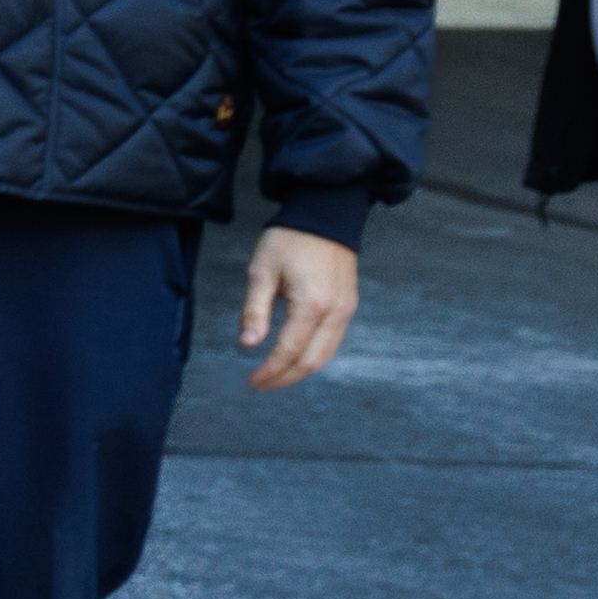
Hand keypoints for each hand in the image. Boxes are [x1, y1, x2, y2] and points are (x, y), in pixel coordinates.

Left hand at [236, 224, 359, 391]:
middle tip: (260, 384)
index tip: (252, 381)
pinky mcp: (349, 306)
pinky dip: (313, 355)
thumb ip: (254, 310)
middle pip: (312, 362)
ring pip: (326, 355)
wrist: (326, 214)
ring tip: (274, 375)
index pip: (289, 351)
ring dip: (300, 370)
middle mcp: (335, 312)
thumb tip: (248, 344)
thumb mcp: (261, 271)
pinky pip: (333, 341)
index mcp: (312, 305)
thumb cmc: (289, 240)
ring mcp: (346, 310)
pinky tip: (294, 356)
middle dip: (285, 378)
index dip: (270, 371)